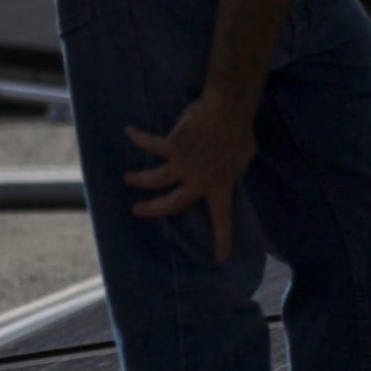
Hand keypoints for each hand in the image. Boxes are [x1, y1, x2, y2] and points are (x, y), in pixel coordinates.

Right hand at [124, 95, 257, 259]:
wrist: (227, 112)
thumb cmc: (239, 132)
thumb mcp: (242, 158)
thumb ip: (230, 169)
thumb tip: (226, 171)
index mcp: (220, 186)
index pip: (223, 219)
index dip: (222, 240)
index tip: (221, 259)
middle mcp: (199, 181)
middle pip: (172, 203)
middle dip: (153, 209)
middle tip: (137, 210)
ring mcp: (183, 166)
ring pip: (153, 179)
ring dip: (139, 179)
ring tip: (128, 178)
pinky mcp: (170, 148)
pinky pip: (149, 144)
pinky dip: (139, 137)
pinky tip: (130, 132)